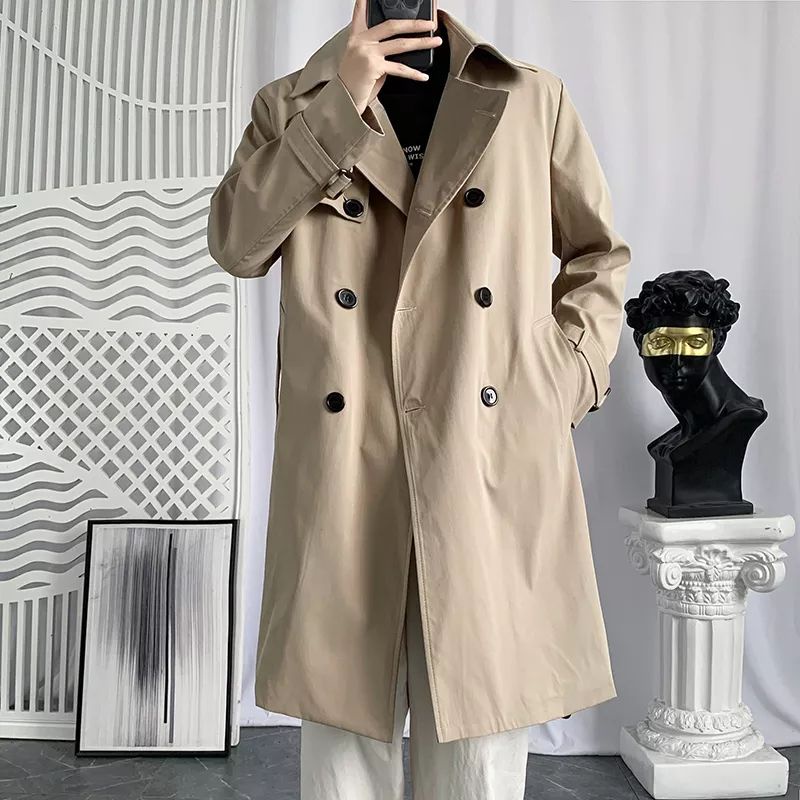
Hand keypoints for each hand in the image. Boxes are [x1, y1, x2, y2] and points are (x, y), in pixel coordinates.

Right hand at [338, 0, 442, 114]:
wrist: (344, 99)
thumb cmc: (353, 82)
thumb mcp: (362, 61)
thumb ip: (377, 51)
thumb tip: (399, 48)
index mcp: (356, 38)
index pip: (361, 14)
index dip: (364, 2)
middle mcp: (361, 42)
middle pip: (392, 26)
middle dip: (414, 24)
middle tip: (430, 23)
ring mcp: (368, 53)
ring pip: (400, 44)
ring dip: (421, 43)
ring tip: (435, 41)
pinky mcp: (374, 67)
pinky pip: (399, 68)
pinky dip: (413, 73)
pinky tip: (423, 75)